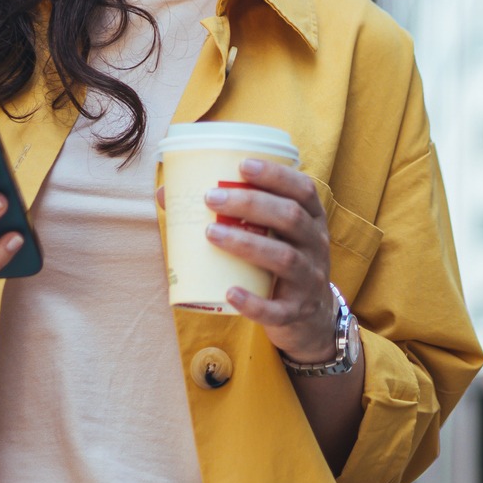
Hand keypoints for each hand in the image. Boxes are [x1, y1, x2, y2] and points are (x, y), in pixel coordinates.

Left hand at [203, 159, 339, 362]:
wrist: (309, 317)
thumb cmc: (277, 264)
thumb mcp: (270, 235)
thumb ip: (232, 213)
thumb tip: (167, 193)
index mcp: (312, 220)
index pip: (303, 190)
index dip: (276, 175)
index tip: (242, 164)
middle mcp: (316, 246)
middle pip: (290, 217)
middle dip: (250, 204)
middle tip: (211, 199)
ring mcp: (309, 280)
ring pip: (284, 258)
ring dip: (247, 243)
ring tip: (211, 233)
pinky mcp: (296, 312)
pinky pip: (276, 309)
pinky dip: (253, 302)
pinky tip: (230, 292)